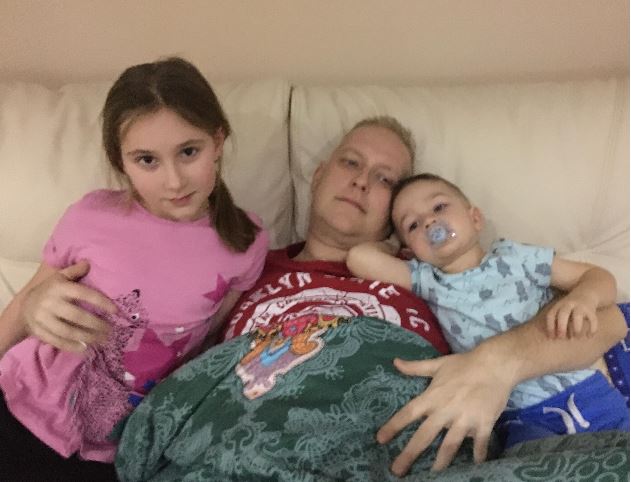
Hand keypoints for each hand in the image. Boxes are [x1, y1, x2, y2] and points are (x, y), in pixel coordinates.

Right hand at [22, 260, 116, 351]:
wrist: (23, 307)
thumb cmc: (49, 290)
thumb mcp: (59, 276)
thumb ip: (74, 271)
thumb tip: (89, 263)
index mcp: (59, 288)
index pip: (84, 294)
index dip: (101, 302)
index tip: (116, 311)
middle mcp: (51, 303)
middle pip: (77, 316)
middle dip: (96, 324)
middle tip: (111, 330)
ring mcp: (43, 318)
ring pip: (68, 331)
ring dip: (87, 337)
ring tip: (103, 340)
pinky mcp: (38, 331)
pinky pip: (57, 341)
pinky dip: (72, 346)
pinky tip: (86, 349)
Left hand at [376, 351, 511, 474]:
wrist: (495, 364)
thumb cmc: (464, 364)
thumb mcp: (437, 364)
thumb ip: (415, 367)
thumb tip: (395, 362)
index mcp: (432, 396)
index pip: (408, 413)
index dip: (393, 426)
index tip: (380, 439)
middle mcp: (445, 410)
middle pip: (424, 436)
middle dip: (409, 454)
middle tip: (397, 471)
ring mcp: (465, 418)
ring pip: (450, 445)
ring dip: (441, 461)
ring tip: (433, 476)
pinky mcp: (483, 423)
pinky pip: (479, 444)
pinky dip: (477, 456)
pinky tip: (475, 467)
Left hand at [545, 293, 597, 338]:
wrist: (586, 293)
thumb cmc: (570, 308)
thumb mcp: (561, 311)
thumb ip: (557, 323)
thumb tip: (554, 338)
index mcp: (559, 305)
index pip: (551, 315)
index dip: (550, 327)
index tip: (552, 338)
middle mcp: (568, 304)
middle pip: (563, 314)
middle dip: (561, 327)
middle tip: (562, 338)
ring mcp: (580, 306)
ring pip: (577, 316)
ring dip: (576, 328)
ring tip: (576, 337)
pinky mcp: (591, 310)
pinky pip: (592, 320)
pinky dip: (592, 329)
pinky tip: (589, 336)